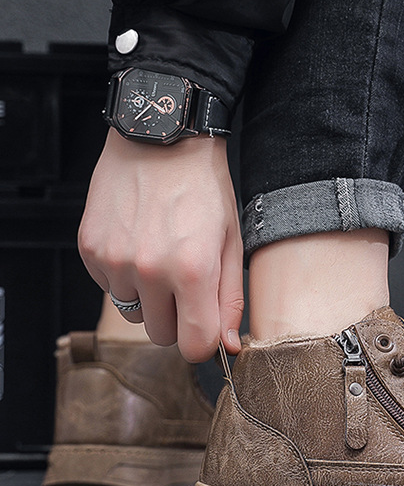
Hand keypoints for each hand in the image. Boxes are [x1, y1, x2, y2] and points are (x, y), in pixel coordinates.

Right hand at [78, 129, 243, 361]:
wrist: (160, 139)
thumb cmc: (204, 187)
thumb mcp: (231, 241)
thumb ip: (230, 299)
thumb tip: (228, 346)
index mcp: (193, 271)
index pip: (193, 346)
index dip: (203, 341)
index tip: (206, 325)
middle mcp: (149, 270)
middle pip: (160, 335)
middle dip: (176, 318)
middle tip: (186, 283)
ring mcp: (114, 260)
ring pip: (132, 312)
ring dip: (148, 296)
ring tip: (161, 255)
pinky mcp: (90, 249)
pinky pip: (108, 286)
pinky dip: (124, 275)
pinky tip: (138, 241)